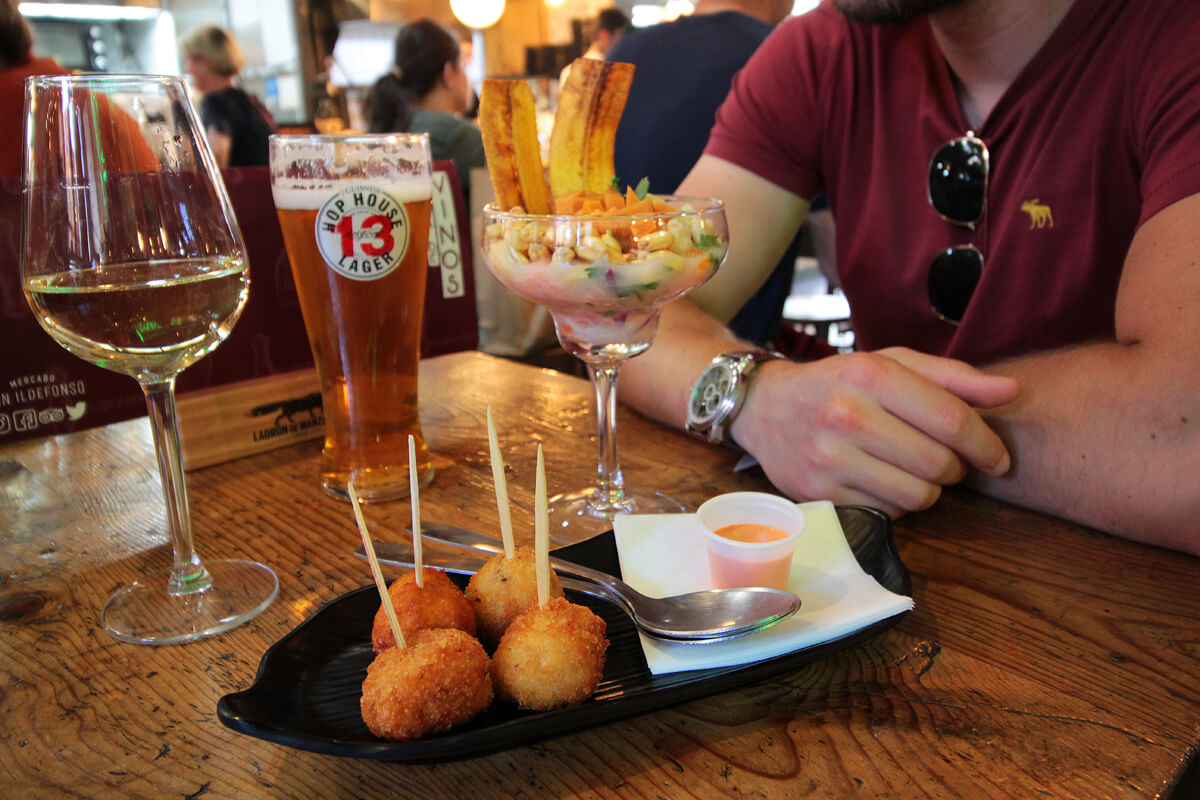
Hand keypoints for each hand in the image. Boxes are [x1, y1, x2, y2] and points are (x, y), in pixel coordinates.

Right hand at [731, 347, 1019, 516]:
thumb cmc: (840, 383)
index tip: (998, 459)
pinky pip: (885, 513)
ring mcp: (828, 457)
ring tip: (912, 471)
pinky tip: (881, 480)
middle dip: (954, 468)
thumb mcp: (892, 364)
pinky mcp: (817, 492)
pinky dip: (894, 503)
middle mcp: (847, 415)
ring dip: (927, 489)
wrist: (765, 407)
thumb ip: (953, 378)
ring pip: (916, 496)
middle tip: (944, 460)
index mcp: (871, 375)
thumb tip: (1012, 392)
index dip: (986, 445)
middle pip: (938, 464)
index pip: (951, 420)